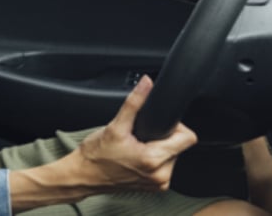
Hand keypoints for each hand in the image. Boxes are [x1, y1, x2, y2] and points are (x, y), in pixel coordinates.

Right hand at [71, 75, 197, 192]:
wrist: (83, 176)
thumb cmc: (96, 155)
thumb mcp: (114, 126)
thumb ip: (134, 103)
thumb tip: (146, 84)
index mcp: (153, 160)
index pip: (187, 139)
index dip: (176, 126)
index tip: (157, 125)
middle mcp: (161, 175)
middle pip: (179, 147)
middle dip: (162, 138)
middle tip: (139, 138)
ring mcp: (159, 183)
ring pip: (172, 156)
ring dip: (158, 149)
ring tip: (136, 148)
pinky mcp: (156, 187)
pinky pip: (164, 167)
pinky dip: (154, 160)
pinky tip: (137, 158)